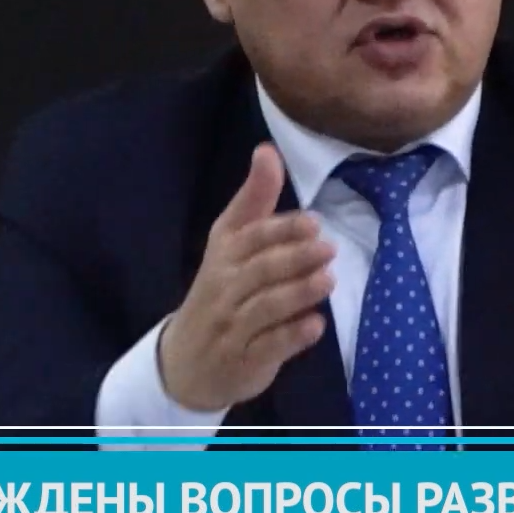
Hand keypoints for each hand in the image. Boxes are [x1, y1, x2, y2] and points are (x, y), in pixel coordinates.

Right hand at [157, 143, 335, 411]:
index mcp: (222, 256)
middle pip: (260, 270)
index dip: (280, 230)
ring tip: (328, 280)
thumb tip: (267, 150)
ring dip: (298, 292)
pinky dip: (293, 336)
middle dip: (294, 258)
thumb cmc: (219, 291)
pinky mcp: (246, 360)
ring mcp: (233, 327)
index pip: (248, 238)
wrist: (185, 362)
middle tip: (328, 248)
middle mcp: (224, 289)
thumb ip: (253, 200)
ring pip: (266, 307)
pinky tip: (316, 325)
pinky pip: (269, 347)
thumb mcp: (229, 244)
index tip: (312, 222)